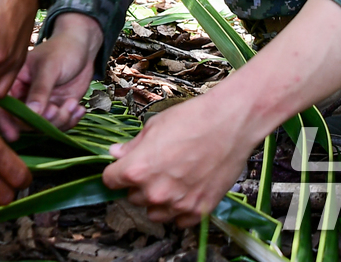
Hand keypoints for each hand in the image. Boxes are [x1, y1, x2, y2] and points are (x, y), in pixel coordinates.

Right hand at [0, 13, 101, 139]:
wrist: (83, 47)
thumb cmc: (62, 49)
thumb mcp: (50, 67)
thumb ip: (40, 90)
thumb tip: (32, 113)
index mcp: (15, 81)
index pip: (3, 104)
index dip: (4, 120)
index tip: (13, 135)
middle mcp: (24, 95)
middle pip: (24, 120)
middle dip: (43, 120)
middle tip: (57, 109)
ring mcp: (41, 104)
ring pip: (44, 125)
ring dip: (60, 120)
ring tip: (73, 105)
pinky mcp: (56, 108)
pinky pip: (59, 124)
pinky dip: (71, 120)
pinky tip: (79, 108)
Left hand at [104, 94, 255, 226]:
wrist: (229, 124)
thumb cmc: (191, 119)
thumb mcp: (154, 126)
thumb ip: (133, 146)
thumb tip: (116, 153)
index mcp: (137, 169)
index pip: (110, 181)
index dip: (115, 173)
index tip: (121, 169)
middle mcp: (155, 192)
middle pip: (133, 198)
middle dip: (138, 185)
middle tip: (153, 169)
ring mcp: (178, 204)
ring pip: (154, 213)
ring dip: (156, 201)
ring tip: (169, 182)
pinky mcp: (199, 210)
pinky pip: (179, 221)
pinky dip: (179, 210)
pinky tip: (185, 192)